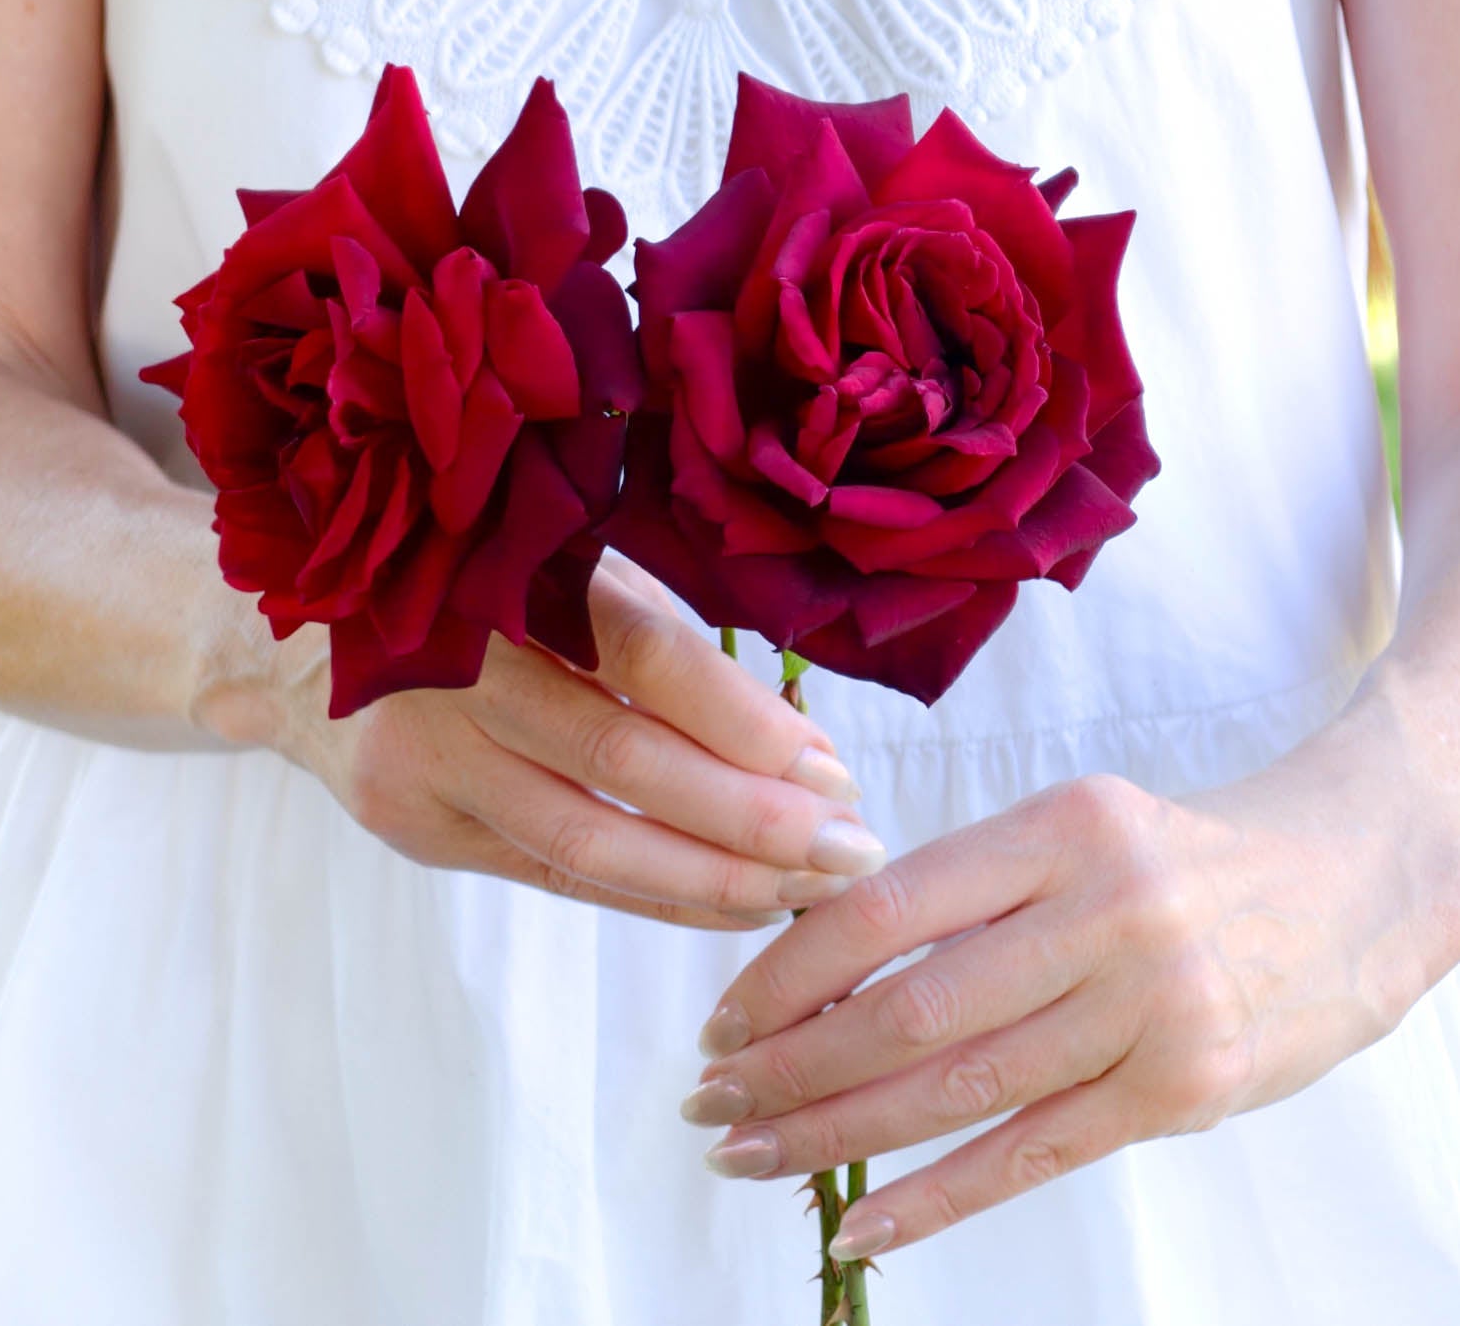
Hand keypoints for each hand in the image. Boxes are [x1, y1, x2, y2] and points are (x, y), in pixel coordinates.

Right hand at [259, 552, 887, 928]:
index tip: (833, 768)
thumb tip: (789, 737)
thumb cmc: (462, 585)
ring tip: (807, 893)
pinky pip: (552, 873)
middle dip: (749, 818)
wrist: (287, 640)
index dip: (742, 718)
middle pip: (620, 763)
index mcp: (500, 576)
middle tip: (850, 850)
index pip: (640, 656)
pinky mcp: (415, 823)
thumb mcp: (547, 565)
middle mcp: (454, 669)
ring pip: (586, 840)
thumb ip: (649, 633)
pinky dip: (649, 896)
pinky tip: (727, 906)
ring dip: (710, 878)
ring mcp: (423, 758)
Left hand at [678, 696, 1449, 1254]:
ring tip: (749, 1154)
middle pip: (912, 1012)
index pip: (886, 909)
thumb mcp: (1067, 831)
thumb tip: (808, 963)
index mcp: (1056, 827)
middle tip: (711, 1100)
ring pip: (960, 1091)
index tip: (723, 1018)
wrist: (1338, 890)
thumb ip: (961, 892)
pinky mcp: (1183, 1090)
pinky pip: (1033, 1157)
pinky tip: (857, 1222)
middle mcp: (1105, 911)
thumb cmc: (1167, 859)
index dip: (787, 973)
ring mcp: (1151, 1007)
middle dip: (792, 1066)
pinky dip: (934, 1199)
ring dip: (838, 1135)